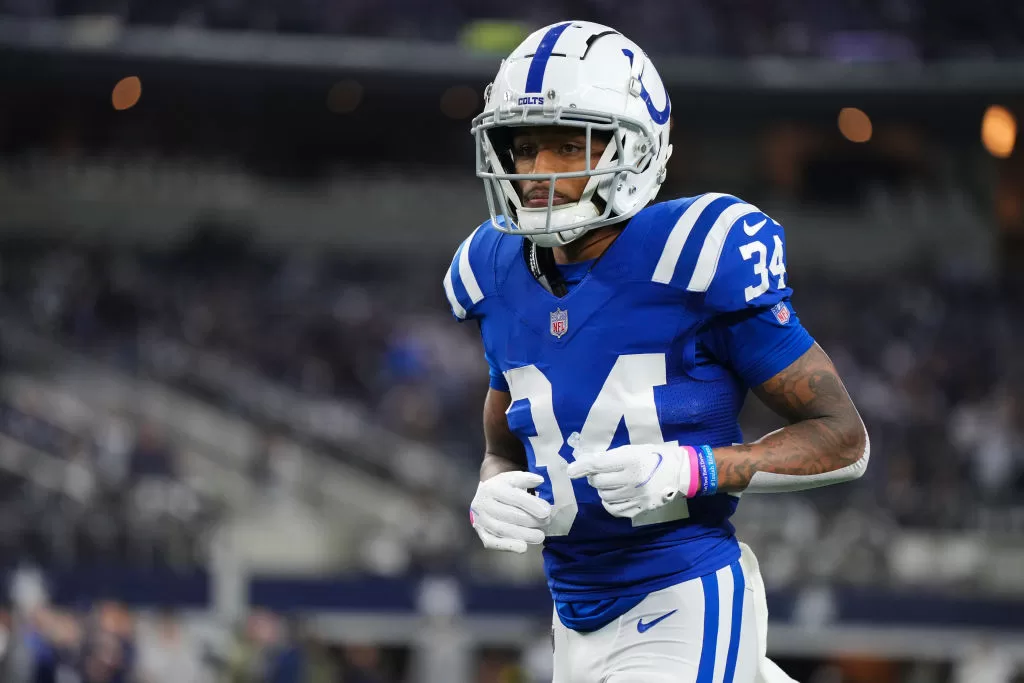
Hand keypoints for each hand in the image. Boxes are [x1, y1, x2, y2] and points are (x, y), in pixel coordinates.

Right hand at [470, 471, 551, 552]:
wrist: (483, 497)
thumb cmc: (503, 488)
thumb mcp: (513, 479)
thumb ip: (526, 479)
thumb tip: (540, 480)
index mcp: (492, 488)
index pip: (514, 497)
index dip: (531, 505)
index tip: (547, 512)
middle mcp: (483, 504)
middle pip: (509, 515)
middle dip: (531, 520)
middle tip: (546, 522)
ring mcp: (481, 520)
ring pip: (501, 530)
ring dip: (523, 534)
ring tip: (540, 536)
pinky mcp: (481, 533)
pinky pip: (493, 542)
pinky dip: (508, 546)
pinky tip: (523, 547)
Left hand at [567, 443, 701, 518]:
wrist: (681, 472)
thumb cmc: (656, 455)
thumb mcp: (634, 448)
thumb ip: (612, 456)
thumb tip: (587, 462)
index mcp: (631, 460)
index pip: (598, 465)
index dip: (581, 467)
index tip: (571, 471)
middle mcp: (632, 479)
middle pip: (599, 482)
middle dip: (595, 477)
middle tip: (601, 473)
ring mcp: (636, 496)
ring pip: (605, 496)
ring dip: (602, 490)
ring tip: (610, 484)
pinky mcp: (641, 508)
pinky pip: (615, 510)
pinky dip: (609, 503)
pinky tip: (613, 497)